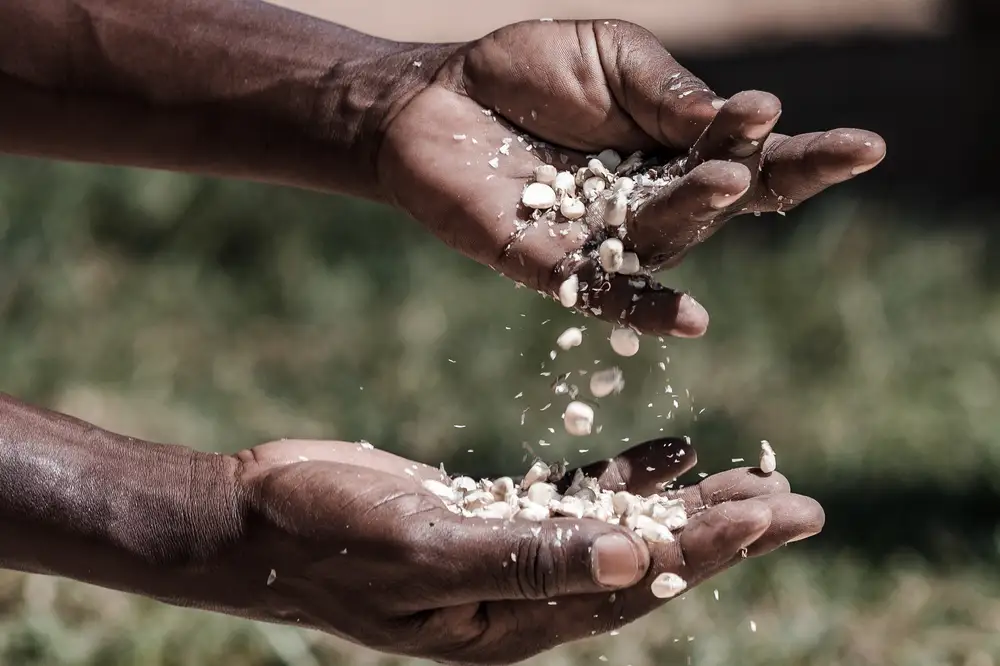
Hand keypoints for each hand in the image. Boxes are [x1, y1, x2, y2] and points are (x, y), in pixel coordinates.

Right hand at [232, 436, 822, 663]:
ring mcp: (507, 556)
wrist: (259, 516)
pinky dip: (622, 479)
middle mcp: (521, 597)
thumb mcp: (426, 546)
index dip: (708, 549)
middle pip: (644, 562)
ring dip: (684, 505)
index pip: (633, 586)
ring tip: (752, 478)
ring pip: (618, 530)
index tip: (777, 515)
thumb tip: (634, 559)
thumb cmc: (327, 535)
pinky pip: (573, 499)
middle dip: (721, 532)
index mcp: (510, 621)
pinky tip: (667, 453)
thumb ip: (526, 556)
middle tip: (799, 503)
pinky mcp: (489, 515)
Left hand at [378, 20, 885, 336]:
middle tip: (783, 148)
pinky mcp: (548, 264)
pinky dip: (645, 305)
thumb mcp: (612, 57)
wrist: (433, 98)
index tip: (867, 147)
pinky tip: (693, 319)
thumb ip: (669, 93)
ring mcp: (602, 236)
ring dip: (697, 209)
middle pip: (722, 203)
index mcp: (675, 150)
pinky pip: (603, 291)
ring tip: (719, 174)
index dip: (807, 157)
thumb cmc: (527, 72)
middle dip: (762, 180)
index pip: (754, 159)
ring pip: (667, 236)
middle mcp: (649, 202)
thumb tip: (741, 120)